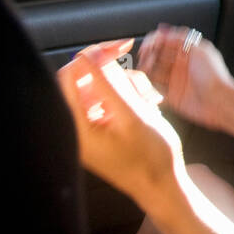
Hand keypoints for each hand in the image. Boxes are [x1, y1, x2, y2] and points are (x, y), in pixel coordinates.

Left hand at [56, 38, 183, 201]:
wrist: (162, 186)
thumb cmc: (150, 158)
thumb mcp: (133, 115)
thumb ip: (109, 84)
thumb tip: (88, 56)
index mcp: (78, 127)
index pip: (70, 76)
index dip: (93, 56)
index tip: (119, 47)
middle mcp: (78, 127)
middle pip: (85, 80)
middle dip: (114, 70)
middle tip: (136, 61)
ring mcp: (90, 128)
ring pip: (101, 88)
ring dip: (125, 84)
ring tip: (148, 96)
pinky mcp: (102, 129)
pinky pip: (109, 101)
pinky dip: (128, 96)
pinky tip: (146, 103)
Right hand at [138, 23, 233, 131]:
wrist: (219, 102)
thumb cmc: (214, 76)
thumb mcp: (199, 50)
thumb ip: (180, 38)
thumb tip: (163, 29)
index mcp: (189, 52)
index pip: (167, 42)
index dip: (154, 42)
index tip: (146, 46)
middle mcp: (181, 65)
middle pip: (158, 56)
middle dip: (149, 55)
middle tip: (144, 58)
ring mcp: (176, 80)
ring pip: (155, 72)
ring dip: (147, 70)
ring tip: (143, 70)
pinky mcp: (173, 96)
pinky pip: (156, 90)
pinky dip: (149, 86)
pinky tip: (145, 83)